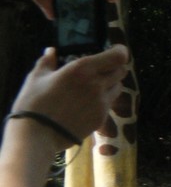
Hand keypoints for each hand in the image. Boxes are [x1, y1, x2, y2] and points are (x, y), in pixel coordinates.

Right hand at [12, 45, 129, 144]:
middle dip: (114, 67)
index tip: (116, 50)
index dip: (120, 51)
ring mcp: (101, 102)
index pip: (117, 56)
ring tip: (95, 86)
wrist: (36, 136)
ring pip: (118, 88)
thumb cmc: (33, 103)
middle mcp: (97, 84)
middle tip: (103, 68)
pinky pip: (109, 104)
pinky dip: (104, 100)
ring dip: (111, 84)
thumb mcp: (36, 78)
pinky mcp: (101, 118)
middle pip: (120, 71)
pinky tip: (88, 103)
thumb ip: (47, 61)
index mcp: (82, 69)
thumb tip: (51, 51)